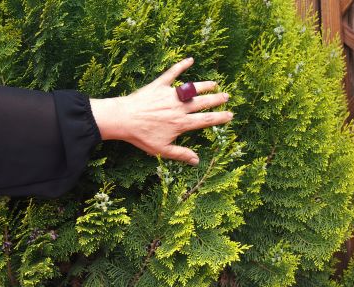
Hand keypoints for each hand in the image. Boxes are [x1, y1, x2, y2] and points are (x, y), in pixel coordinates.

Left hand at [90, 57, 232, 165]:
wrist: (123, 119)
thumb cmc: (141, 136)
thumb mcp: (162, 149)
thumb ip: (181, 154)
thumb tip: (197, 161)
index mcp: (181, 123)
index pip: (206, 120)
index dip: (220, 118)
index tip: (230, 115)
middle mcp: (179, 107)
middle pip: (203, 102)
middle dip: (217, 99)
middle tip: (227, 96)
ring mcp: (170, 95)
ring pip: (192, 88)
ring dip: (205, 85)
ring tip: (215, 84)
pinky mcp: (159, 85)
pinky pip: (172, 73)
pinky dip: (181, 66)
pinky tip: (190, 59)